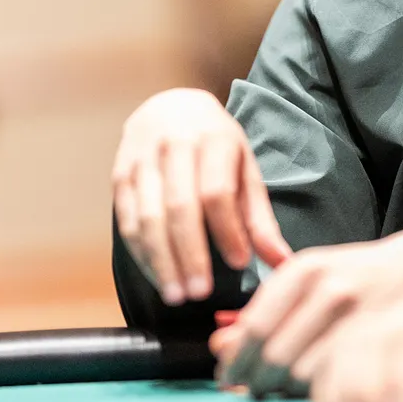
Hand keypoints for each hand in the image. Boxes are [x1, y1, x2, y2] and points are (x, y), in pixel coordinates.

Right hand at [113, 88, 289, 305]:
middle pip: (179, 207)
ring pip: (147, 217)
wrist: (169, 106)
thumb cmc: (216, 146)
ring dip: (161, 261)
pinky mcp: (120, 175)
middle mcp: (173, 144)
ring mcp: (142, 159)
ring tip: (177, 295)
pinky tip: (158, 276)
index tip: (239, 263)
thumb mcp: (245, 169)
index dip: (227, 230)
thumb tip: (282, 263)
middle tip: (200, 293)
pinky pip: (127, 220)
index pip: (217, 190)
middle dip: (189, 254)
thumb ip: (261, 219)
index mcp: (213, 139)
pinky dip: (142, 253)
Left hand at [216, 227, 402, 396]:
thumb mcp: (311, 282)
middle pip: (276, 354)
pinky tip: (315, 392)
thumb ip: (266, 309)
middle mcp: (331, 288)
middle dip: (257, 379)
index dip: (237, 360)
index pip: (255, 327)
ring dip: (286, 390)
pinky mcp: (383, 337)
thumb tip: (220, 345)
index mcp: (305, 270)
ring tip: (282, 392)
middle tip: (252, 391)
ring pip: (305, 372)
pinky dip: (319, 393)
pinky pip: (338, 379)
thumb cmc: (359, 278)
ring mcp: (360, 314)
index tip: (228, 379)